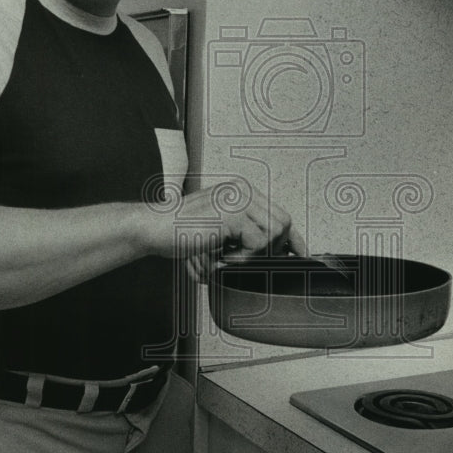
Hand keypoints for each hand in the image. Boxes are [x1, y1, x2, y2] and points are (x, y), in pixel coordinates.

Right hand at [144, 183, 305, 276]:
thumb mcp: (219, 232)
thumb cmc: (179, 232)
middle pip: (283, 222)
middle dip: (275, 248)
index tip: (298, 255)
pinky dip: (243, 258)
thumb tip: (275, 254)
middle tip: (250, 261)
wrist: (153, 228)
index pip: (278, 213)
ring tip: (231, 257)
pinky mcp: (232, 215)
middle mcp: (242, 191)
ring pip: (275, 232)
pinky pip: (258, 243)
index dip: (291, 238)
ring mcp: (238, 201)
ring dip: (257, 253)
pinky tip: (222, 257)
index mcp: (240, 191)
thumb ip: (244, 236)